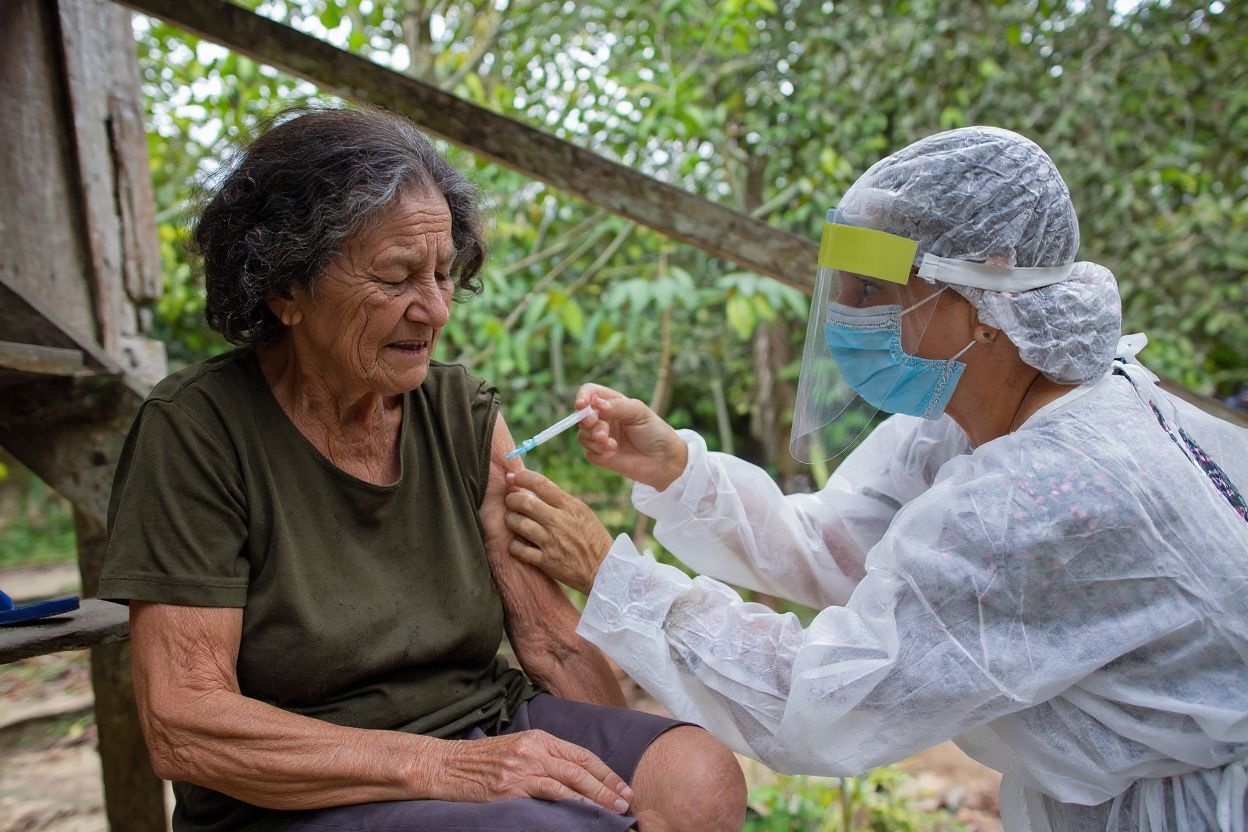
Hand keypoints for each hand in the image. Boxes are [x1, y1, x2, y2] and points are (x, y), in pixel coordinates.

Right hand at [437, 729, 632, 812]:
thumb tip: (576, 778)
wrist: (445, 766)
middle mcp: (533, 749)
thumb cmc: (482, 762)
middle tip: (627, 801)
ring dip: (595, 797)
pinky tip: (583, 811)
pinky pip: (547, 794)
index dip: (605, 771)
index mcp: (538, 737)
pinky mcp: (509, 788)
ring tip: (613, 810)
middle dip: (607, 785)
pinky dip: (569, 802)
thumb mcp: (517, 750)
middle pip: (580, 767)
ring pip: (569, 780)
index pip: (581, 754)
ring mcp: (521, 768)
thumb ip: (544, 758)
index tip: (623, 786)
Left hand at [504, 469, 613, 594]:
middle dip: (511, 499)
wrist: (604, 569)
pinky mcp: (546, 561)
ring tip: (513, 521)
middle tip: (510, 501)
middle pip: (524, 502)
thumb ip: (560, 501)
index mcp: (570, 506)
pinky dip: (514, 545)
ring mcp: (551, 542)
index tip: (513, 477)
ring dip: (511, 520)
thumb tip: (533, 489)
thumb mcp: (582, 512)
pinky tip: (518, 544)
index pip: (541, 483)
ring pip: (518, 524)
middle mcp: (558, 521)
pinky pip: (518, 549)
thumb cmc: (592, 538)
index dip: (522, 476)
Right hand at [574, 384, 687, 490]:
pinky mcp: (601, 455)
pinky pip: (589, 452)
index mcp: (612, 403)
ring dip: (595, 439)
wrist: (664, 459)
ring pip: (582, 435)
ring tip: (612, 444)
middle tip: (600, 431)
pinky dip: (598, 452)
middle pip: (582, 416)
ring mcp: (601, 438)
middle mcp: (603, 419)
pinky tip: (613, 453)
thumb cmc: (655, 431)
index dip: (583, 396)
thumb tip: (595, 404)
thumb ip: (617, 406)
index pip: (589, 392)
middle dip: (588, 422)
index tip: (582, 405)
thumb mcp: (639, 412)